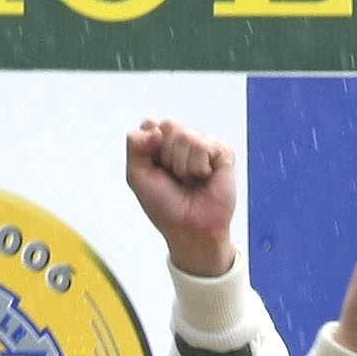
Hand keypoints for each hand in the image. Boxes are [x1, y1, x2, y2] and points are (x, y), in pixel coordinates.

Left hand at [125, 119, 235, 279]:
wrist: (189, 230)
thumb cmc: (165, 206)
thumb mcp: (137, 176)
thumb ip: (134, 145)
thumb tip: (156, 127)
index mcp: (162, 143)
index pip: (149, 125)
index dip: (148, 149)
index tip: (155, 171)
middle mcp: (183, 140)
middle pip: (168, 125)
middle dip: (165, 156)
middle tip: (174, 177)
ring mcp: (203, 144)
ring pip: (185, 136)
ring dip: (182, 166)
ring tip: (189, 180)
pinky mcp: (222, 152)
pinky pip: (202, 145)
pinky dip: (198, 167)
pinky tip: (203, 178)